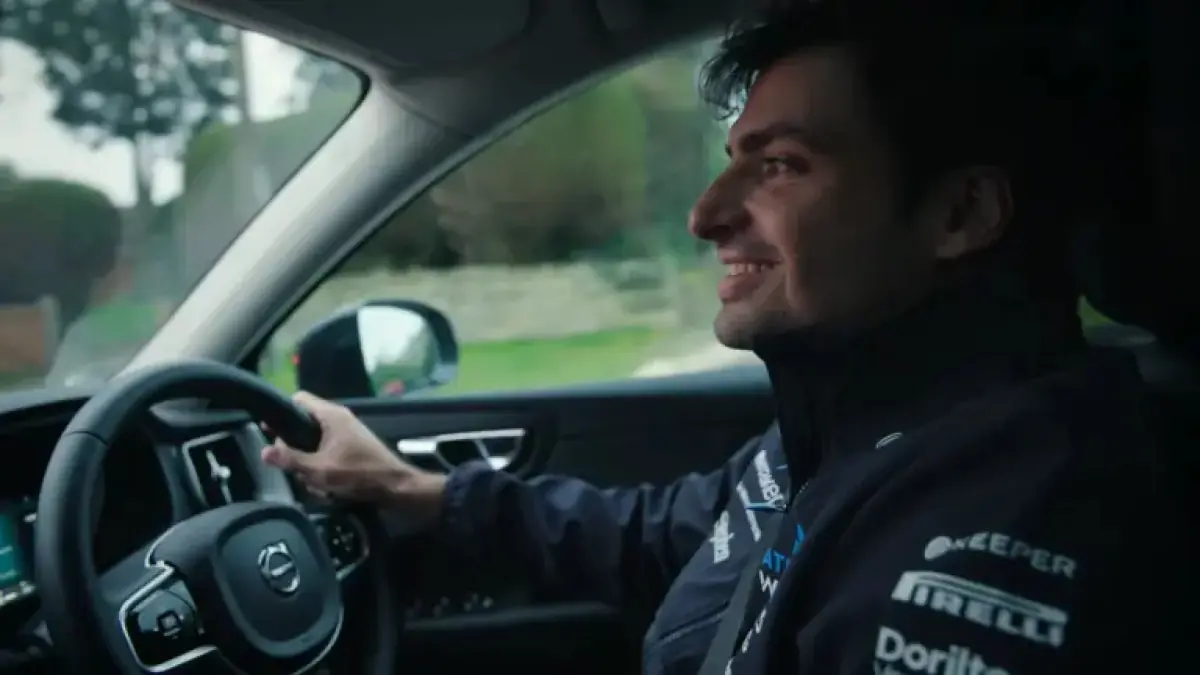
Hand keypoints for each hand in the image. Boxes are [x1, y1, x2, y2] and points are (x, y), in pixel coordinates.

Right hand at [261, 391, 445, 526]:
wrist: (395, 486)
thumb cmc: (358, 474)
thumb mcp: (319, 469)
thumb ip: (290, 459)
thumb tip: (265, 451)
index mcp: (331, 415)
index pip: (299, 399)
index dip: (282, 412)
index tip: (271, 430)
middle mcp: (339, 419)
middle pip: (304, 424)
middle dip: (295, 446)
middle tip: (291, 464)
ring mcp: (347, 432)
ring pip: (315, 442)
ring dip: (310, 462)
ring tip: (312, 479)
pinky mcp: (352, 447)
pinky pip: (327, 452)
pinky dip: (323, 467)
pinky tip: (325, 485)